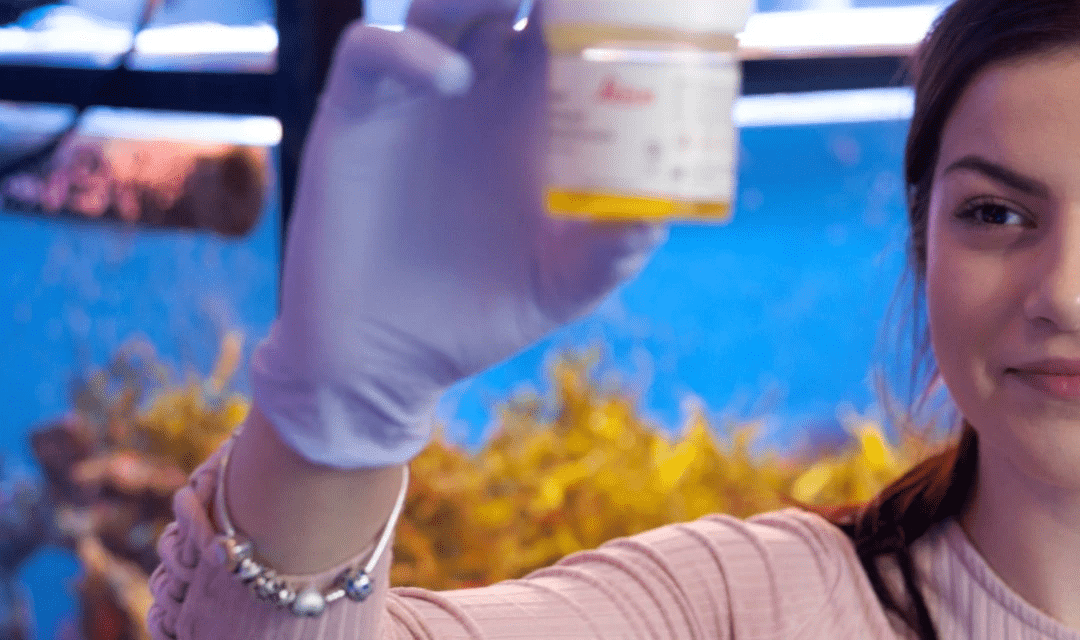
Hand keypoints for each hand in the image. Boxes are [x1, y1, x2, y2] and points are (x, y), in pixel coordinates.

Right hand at [252, 0, 664, 468]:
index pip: (574, 26)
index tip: (644, 2)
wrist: (385, 360)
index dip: (598, 7)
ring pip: (445, 3)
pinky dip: (411, 53)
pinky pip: (375, 51)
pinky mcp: (357, 113)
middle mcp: (483, 87)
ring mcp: (419, 93)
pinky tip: (457, 80)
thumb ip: (613, 250)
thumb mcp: (565, 284)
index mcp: (542, 112)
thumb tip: (657, 217)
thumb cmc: (484, 312)